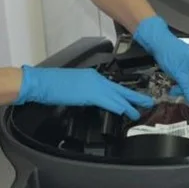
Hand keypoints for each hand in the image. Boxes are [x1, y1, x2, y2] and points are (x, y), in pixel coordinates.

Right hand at [16, 66, 154, 119]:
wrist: (41, 82)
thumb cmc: (52, 86)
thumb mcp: (73, 88)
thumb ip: (86, 93)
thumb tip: (92, 101)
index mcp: (92, 76)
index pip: (113, 86)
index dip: (125, 93)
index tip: (133, 99)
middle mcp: (95, 78)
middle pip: (120, 88)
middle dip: (134, 96)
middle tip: (147, 102)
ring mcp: (93, 84)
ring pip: (117, 95)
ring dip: (129, 104)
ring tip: (139, 111)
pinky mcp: (89, 92)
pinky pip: (108, 101)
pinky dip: (118, 106)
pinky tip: (125, 112)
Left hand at [133, 16, 188, 103]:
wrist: (158, 42)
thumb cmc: (168, 51)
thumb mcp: (179, 74)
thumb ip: (188, 88)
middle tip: (178, 92)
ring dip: (184, 87)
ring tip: (174, 88)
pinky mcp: (187, 64)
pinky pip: (188, 77)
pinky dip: (182, 81)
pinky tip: (175, 82)